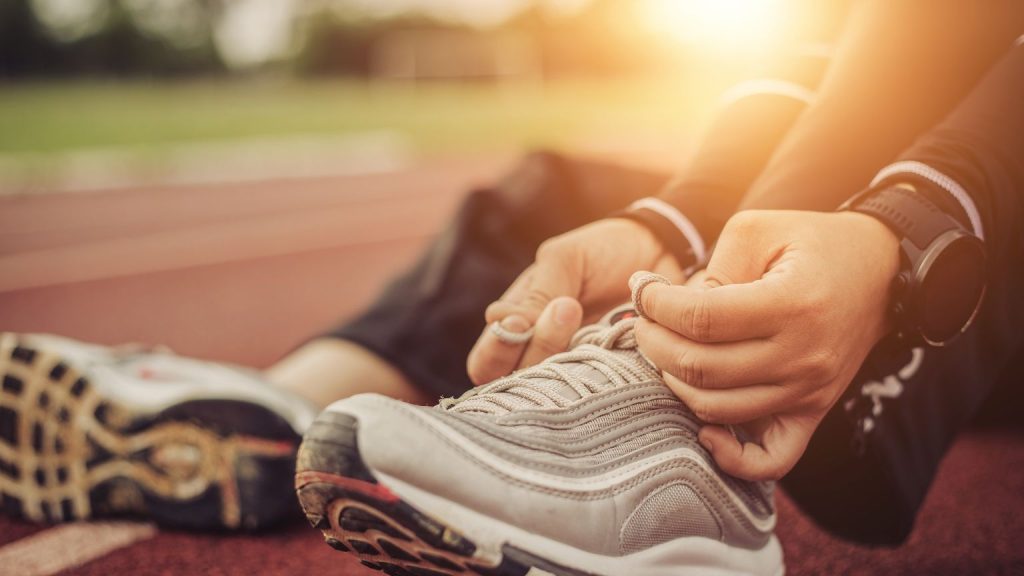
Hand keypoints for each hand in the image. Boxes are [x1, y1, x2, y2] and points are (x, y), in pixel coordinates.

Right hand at [467, 217, 683, 384]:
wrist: (662, 251)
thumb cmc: (602, 251)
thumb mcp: (564, 260)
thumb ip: (537, 293)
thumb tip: (498, 321)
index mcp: (518, 326)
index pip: (486, 362)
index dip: (496, 352)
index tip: (520, 323)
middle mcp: (543, 356)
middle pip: (516, 385)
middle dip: (537, 349)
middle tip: (568, 309)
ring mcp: (579, 370)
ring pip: (558, 393)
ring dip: (570, 359)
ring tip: (589, 316)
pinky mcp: (616, 378)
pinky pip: (603, 392)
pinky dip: (606, 374)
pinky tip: (616, 344)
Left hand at [633, 210, 899, 480]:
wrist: (878, 269)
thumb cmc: (810, 243)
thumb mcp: (758, 230)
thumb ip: (713, 268)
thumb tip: (666, 308)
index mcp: (791, 304)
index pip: (700, 318)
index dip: (656, 306)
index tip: (642, 291)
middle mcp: (802, 356)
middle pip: (700, 367)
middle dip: (653, 343)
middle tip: (643, 322)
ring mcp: (809, 391)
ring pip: (717, 409)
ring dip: (673, 382)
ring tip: (665, 352)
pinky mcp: (812, 412)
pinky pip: (770, 460)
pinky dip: (730, 457)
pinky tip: (703, 429)